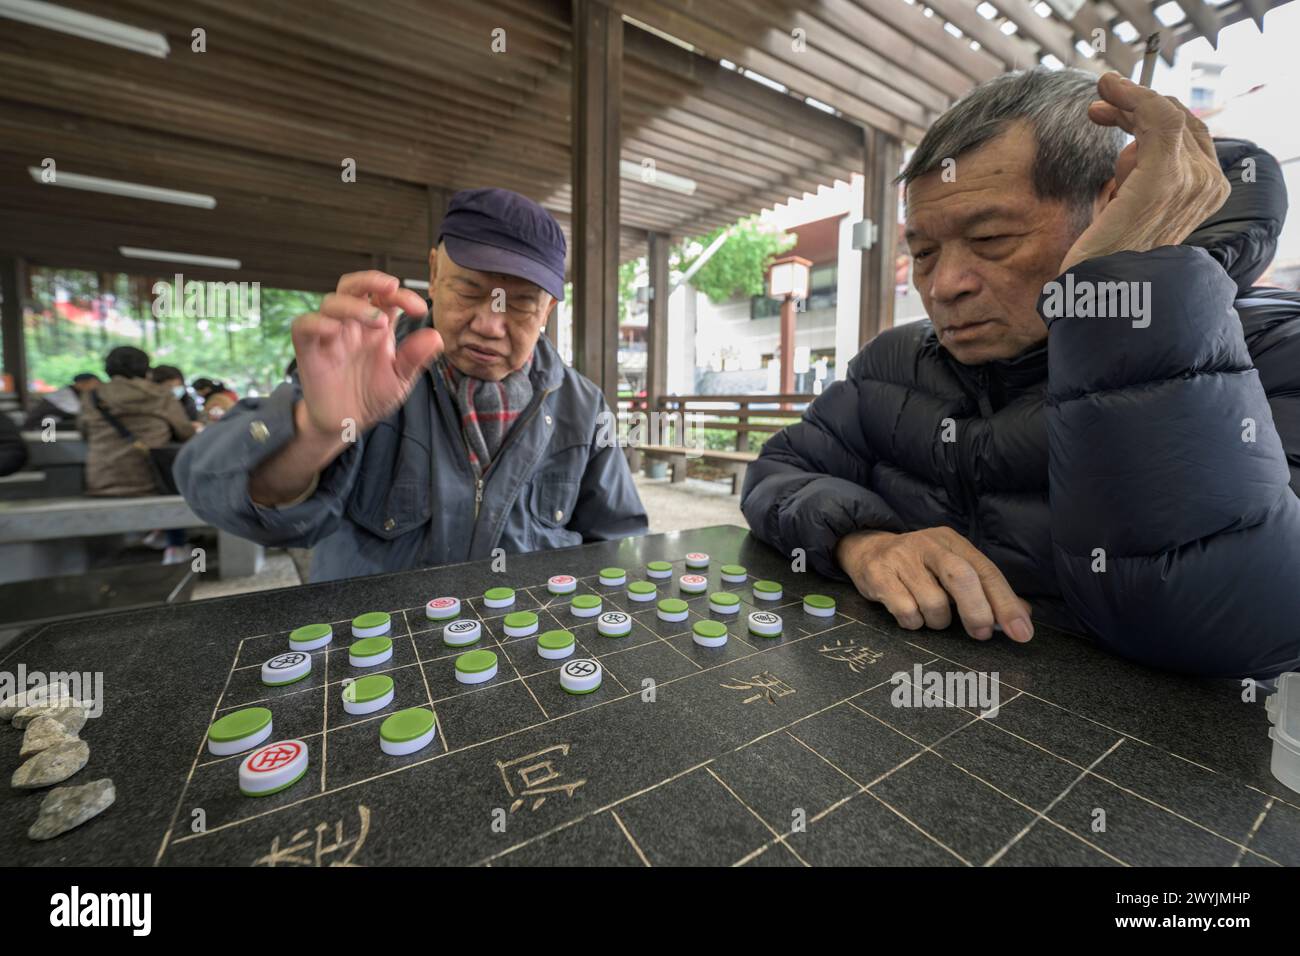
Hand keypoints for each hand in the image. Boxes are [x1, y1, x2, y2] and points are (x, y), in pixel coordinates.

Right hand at [291, 271, 441, 441]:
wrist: (347, 423)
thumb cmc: (372, 395)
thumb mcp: (400, 379)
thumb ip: (415, 358)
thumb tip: (436, 336)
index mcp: (376, 327)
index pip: (385, 297)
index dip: (402, 295)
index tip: (419, 310)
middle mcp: (352, 325)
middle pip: (354, 286)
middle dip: (371, 279)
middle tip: (391, 287)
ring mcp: (329, 335)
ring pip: (332, 302)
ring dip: (354, 305)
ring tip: (377, 322)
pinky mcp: (309, 350)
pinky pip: (304, 325)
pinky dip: (317, 322)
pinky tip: (334, 329)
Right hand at [835, 527, 1032, 641]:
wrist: (866, 549)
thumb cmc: (919, 566)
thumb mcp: (952, 568)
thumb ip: (985, 590)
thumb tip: (1023, 617)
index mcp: (953, 542)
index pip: (986, 571)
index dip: (1006, 603)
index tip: (1022, 632)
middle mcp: (929, 545)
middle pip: (961, 577)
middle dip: (977, 611)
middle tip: (982, 634)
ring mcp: (901, 558)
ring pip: (933, 602)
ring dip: (937, 621)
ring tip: (931, 617)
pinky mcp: (878, 573)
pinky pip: (905, 611)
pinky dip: (913, 623)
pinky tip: (910, 615)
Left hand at [1059, 72, 1228, 273]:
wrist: (1104, 292)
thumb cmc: (1110, 257)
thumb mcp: (1133, 208)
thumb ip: (1143, 177)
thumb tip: (1132, 143)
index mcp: (1206, 194)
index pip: (1188, 137)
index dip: (1150, 117)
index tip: (1110, 110)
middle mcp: (1208, 185)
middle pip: (1180, 122)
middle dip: (1137, 106)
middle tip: (1100, 104)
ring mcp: (1192, 180)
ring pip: (1167, 116)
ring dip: (1129, 103)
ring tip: (1097, 108)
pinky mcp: (1166, 177)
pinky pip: (1159, 119)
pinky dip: (1135, 98)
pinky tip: (1110, 92)